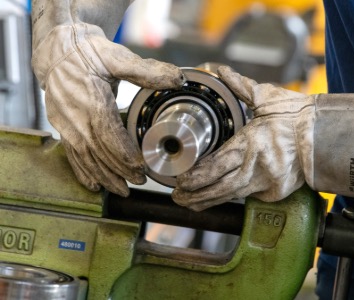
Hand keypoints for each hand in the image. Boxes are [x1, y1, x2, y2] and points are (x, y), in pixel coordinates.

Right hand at [32, 23, 184, 195]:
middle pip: (98, 151)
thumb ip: (147, 71)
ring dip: (103, 176)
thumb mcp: (118, 57)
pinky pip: (70, 154)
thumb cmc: (89, 52)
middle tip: (138, 182)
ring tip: (120, 190)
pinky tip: (93, 185)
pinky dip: (82, 171)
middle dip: (118, 170)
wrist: (58, 50)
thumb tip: (178, 79)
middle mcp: (75, 115)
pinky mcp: (61, 126)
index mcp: (91, 100)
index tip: (141, 167)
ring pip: (85, 157)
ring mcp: (65, 123)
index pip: (108, 135)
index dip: (124, 154)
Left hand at [172, 66, 314, 210]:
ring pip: (231, 196)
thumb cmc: (298, 116)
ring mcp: (267, 181)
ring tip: (191, 204)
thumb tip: (220, 71)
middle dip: (195, 194)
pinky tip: (217, 199)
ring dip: (209, 201)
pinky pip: (250, 197)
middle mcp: (256, 166)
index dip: (195, 176)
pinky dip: (233, 198)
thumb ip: (240, 86)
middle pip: (219, 186)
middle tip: (178, 197)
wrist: (327, 135)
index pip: (215, 165)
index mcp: (250, 142)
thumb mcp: (268, 97)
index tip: (181, 180)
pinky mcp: (277, 192)